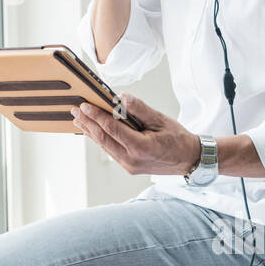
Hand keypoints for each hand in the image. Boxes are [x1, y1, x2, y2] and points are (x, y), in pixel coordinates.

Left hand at [70, 93, 200, 176]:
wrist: (189, 160)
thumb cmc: (178, 139)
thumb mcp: (160, 119)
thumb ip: (139, 109)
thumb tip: (122, 98)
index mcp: (141, 147)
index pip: (112, 128)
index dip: (96, 116)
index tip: (84, 105)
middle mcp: (131, 160)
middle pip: (103, 139)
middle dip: (87, 123)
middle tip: (74, 110)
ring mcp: (129, 166)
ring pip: (104, 146)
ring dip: (90, 132)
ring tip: (78, 120)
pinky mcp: (129, 167)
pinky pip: (110, 151)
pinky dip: (100, 139)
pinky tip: (93, 131)